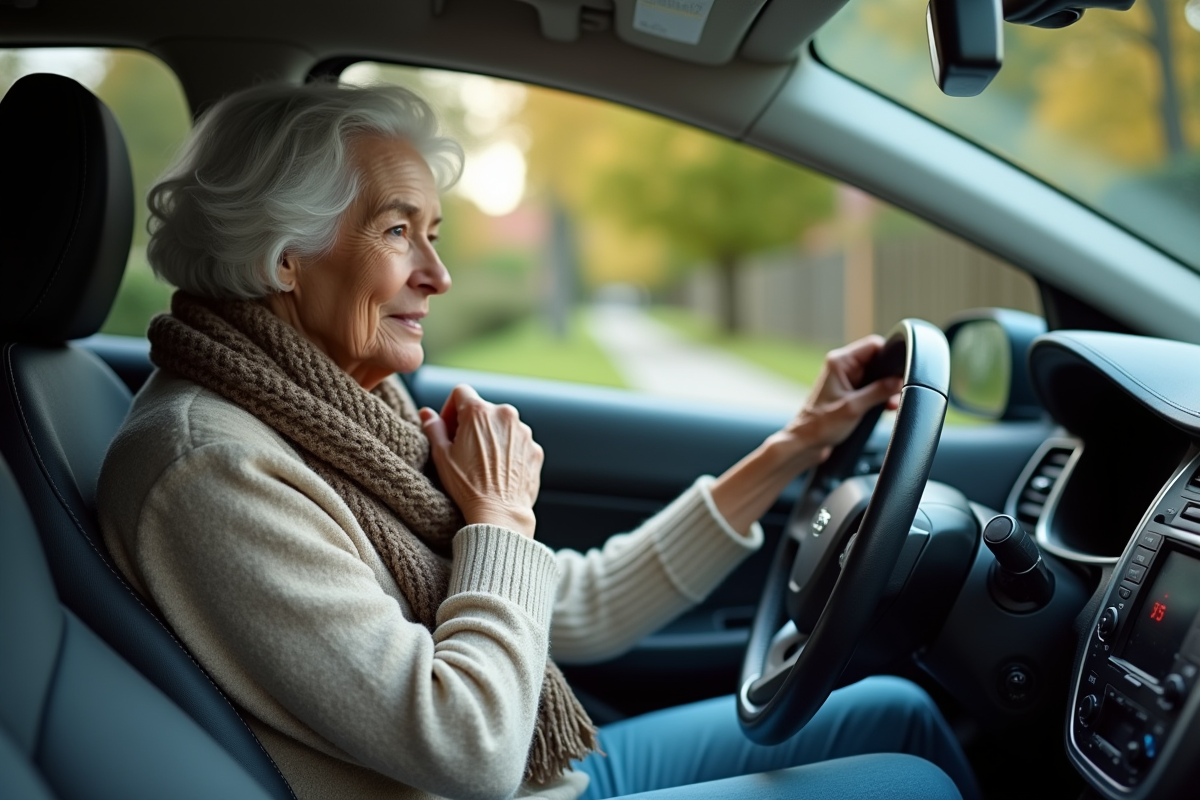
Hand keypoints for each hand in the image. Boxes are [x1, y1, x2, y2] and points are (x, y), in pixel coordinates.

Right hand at [420, 385, 542, 538]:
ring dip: (491, 437)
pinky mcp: (535, 449)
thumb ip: (433, 428)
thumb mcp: (441, 456)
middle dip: (471, 425)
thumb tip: (426, 414)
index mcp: (479, 412)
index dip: (450, 409)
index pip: (460, 393)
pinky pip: (518, 443)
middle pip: (483, 410)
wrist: (499, 513)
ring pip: (502, 426)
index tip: (448, 429)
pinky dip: (508, 451)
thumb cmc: (467, 486)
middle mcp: (505, 415)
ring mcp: (524, 432)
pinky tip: (499, 471)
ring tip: (482, 464)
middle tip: (462, 450)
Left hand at [709, 336, 901, 535]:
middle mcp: (842, 367)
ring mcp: (845, 379)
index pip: (873, 345)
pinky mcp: (849, 392)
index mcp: (839, 362)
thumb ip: (879, 392)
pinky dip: (880, 396)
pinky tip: (885, 407)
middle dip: (889, 376)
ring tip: (891, 404)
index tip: (900, 372)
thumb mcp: (854, 407)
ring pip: (876, 375)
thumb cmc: (820, 425)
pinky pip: (871, 387)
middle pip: (877, 360)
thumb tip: (899, 381)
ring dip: (885, 389)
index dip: (889, 356)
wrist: (806, 443)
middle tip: (896, 393)